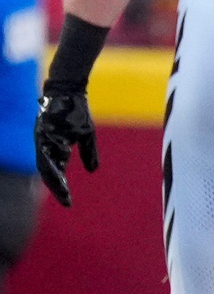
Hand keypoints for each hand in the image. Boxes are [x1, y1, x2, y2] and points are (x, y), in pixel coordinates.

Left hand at [34, 88, 96, 206]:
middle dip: (57, 188)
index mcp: (55, 149)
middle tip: (66, 201)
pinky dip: (50, 164)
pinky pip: (43, 152)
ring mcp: (42, 140)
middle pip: (48, 173)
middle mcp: (45, 147)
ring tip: (62, 192)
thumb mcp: (86, 135)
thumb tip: (92, 170)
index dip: (61, 187)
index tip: (69, 202)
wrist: (70, 91)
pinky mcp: (41, 133)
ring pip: (44, 165)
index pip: (56, 172)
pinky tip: (58, 173)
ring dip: (53, 179)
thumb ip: (88, 153)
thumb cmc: (77, 111)